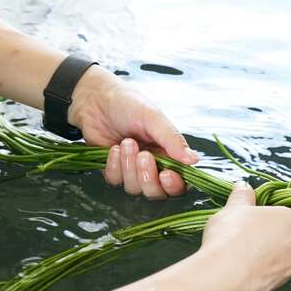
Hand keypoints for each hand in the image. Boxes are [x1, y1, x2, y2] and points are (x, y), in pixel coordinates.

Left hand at [68, 65, 197, 198]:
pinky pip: (115, 180)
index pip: (179, 182)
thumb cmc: (129, 104)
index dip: (174, 185)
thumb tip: (194, 160)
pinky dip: (114, 166)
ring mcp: (131, 170)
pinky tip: (112, 148)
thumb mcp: (153, 117)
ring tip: (126, 143)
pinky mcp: (112, 170)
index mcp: (168, 154)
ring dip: (129, 167)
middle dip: (148, 177)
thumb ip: (173, 140)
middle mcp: (152, 166)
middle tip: (143, 155)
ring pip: (135, 188)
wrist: (96, 98)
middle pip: (156, 192)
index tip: (167, 174)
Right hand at [198, 183, 290, 290]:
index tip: (280, 217)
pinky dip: (257, 272)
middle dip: (275, 238)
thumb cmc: (232, 236)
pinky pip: (267, 277)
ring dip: (266, 256)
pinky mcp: (270, 289)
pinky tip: (237, 267)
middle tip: (253, 231)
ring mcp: (284, 272)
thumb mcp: (234, 208)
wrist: (222, 276)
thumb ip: (242, 197)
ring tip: (241, 250)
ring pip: (280, 261)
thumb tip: (243, 188)